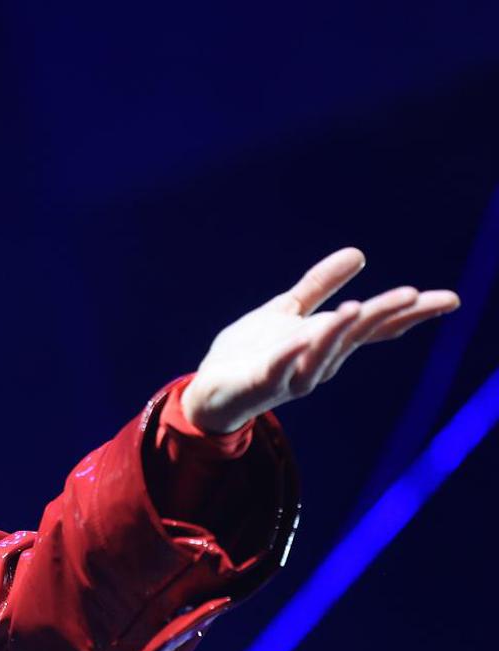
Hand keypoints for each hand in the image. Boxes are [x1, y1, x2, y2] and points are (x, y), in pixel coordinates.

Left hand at [180, 247, 460, 433]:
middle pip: (357, 336)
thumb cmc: (252, 351)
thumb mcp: (286, 309)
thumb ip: (319, 286)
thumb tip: (358, 253)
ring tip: (358, 307)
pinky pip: (278, 369)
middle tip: (415, 296)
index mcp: (327, 340)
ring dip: (340, 332)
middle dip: (384, 316)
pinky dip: (290, 354)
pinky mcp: (262, 384)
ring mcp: (292, 375)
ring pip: (323, 354)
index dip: (410, 312)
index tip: (448, 299)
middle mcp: (319, 361)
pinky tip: (301, 336)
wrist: (210, 388)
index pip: (374, 325)